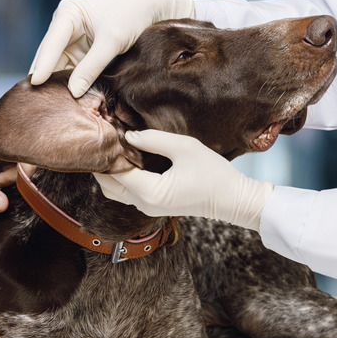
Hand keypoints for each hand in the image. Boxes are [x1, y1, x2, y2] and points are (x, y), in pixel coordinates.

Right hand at [29, 0, 194, 96]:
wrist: (154, 10)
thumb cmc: (132, 16)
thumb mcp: (112, 41)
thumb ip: (92, 66)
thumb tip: (73, 92)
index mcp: (68, 13)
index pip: (51, 43)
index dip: (43, 64)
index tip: (34, 83)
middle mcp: (66, 24)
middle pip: (50, 55)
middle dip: (45, 76)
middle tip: (34, 100)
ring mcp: (74, 38)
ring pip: (61, 64)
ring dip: (58, 82)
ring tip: (47, 104)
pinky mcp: (84, 50)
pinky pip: (73, 68)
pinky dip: (71, 81)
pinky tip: (66, 98)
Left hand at [94, 130, 272, 230]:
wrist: (232, 199)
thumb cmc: (213, 174)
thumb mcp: (184, 148)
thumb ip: (154, 139)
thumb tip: (129, 135)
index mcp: (149, 191)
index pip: (115, 170)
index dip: (109, 151)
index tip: (106, 130)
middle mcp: (144, 204)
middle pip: (109, 185)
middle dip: (104, 163)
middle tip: (103, 138)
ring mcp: (148, 207)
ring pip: (116, 190)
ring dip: (111, 171)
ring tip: (114, 145)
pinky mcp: (154, 205)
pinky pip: (128, 192)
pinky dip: (122, 177)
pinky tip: (127, 157)